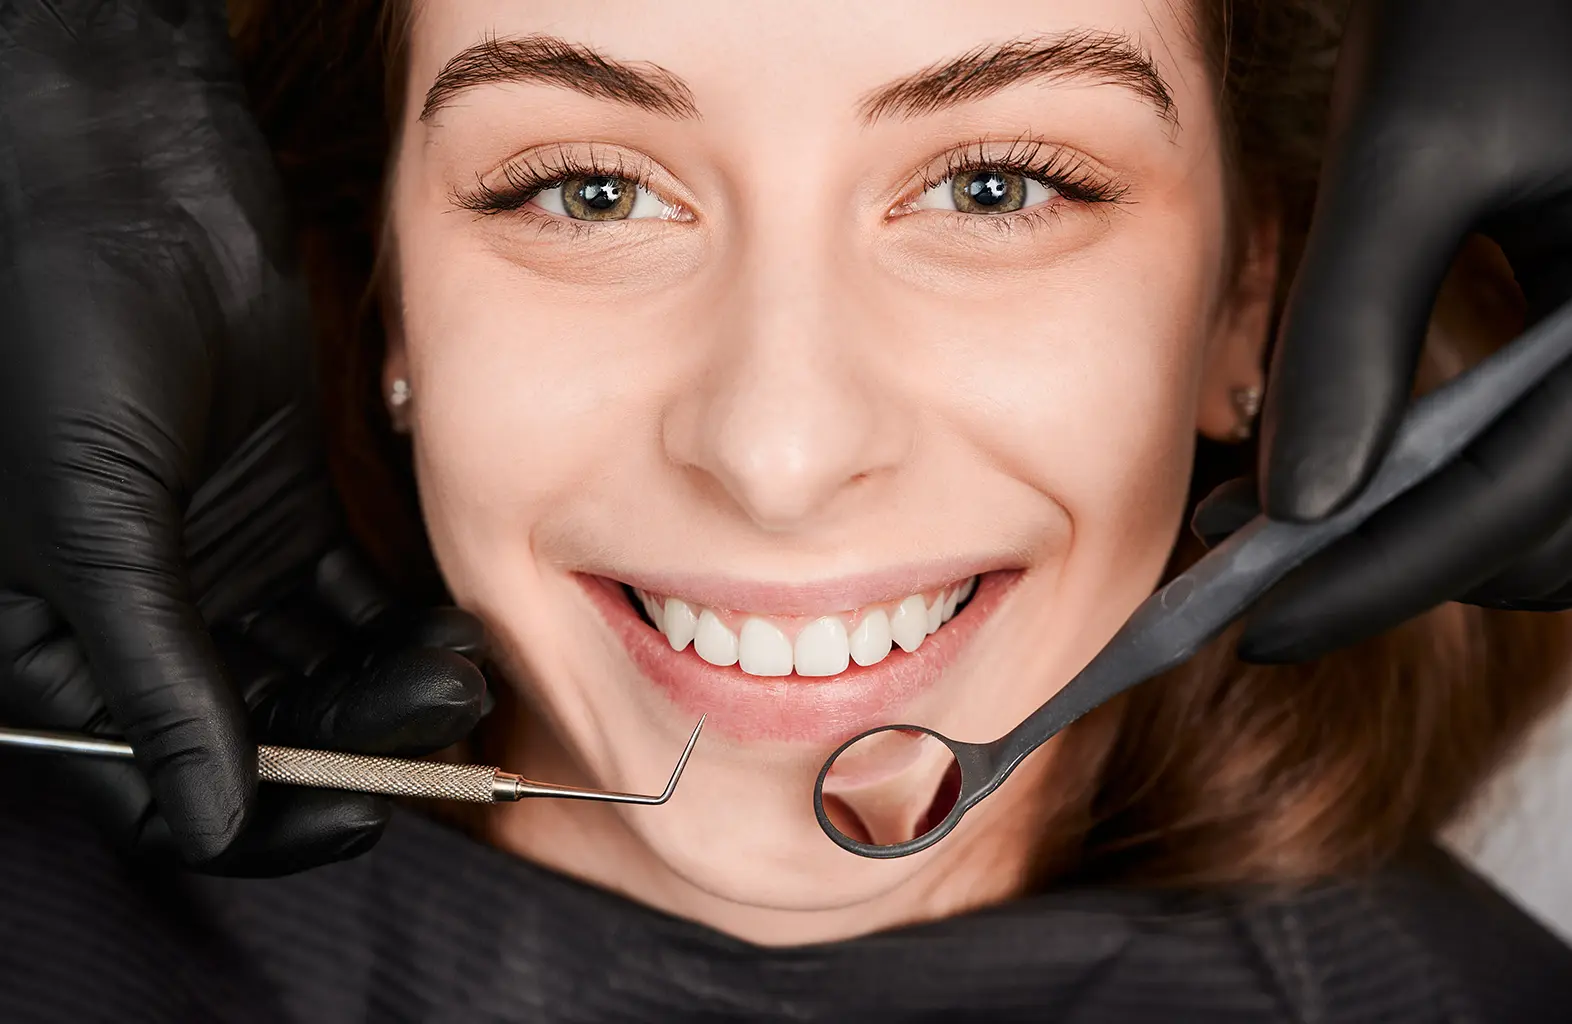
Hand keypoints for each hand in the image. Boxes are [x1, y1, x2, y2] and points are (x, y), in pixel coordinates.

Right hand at [0, 1, 465, 869]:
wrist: (119, 189)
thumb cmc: (61, 338)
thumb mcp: (94, 524)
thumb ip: (155, 673)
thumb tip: (209, 818)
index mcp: (51, 653)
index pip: (158, 783)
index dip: (260, 816)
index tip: (362, 811)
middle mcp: (135, 626)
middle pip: (258, 735)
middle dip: (354, 738)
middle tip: (445, 713)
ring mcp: (214, 572)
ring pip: (317, 673)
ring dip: (390, 684)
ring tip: (462, 666)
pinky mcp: (280, 516)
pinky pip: (350, 603)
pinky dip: (399, 626)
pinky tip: (454, 628)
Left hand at [1238, 0, 1571, 661]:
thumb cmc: (1491, 1)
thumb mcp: (1411, 148)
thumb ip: (1353, 326)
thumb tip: (1296, 507)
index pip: (1514, 503)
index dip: (1374, 578)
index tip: (1255, 629)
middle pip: (1541, 529)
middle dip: (1393, 563)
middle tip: (1249, 568)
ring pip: (1555, 510)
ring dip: (1423, 532)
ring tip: (1279, 517)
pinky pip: (1553, 451)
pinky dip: (1457, 479)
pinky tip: (1354, 457)